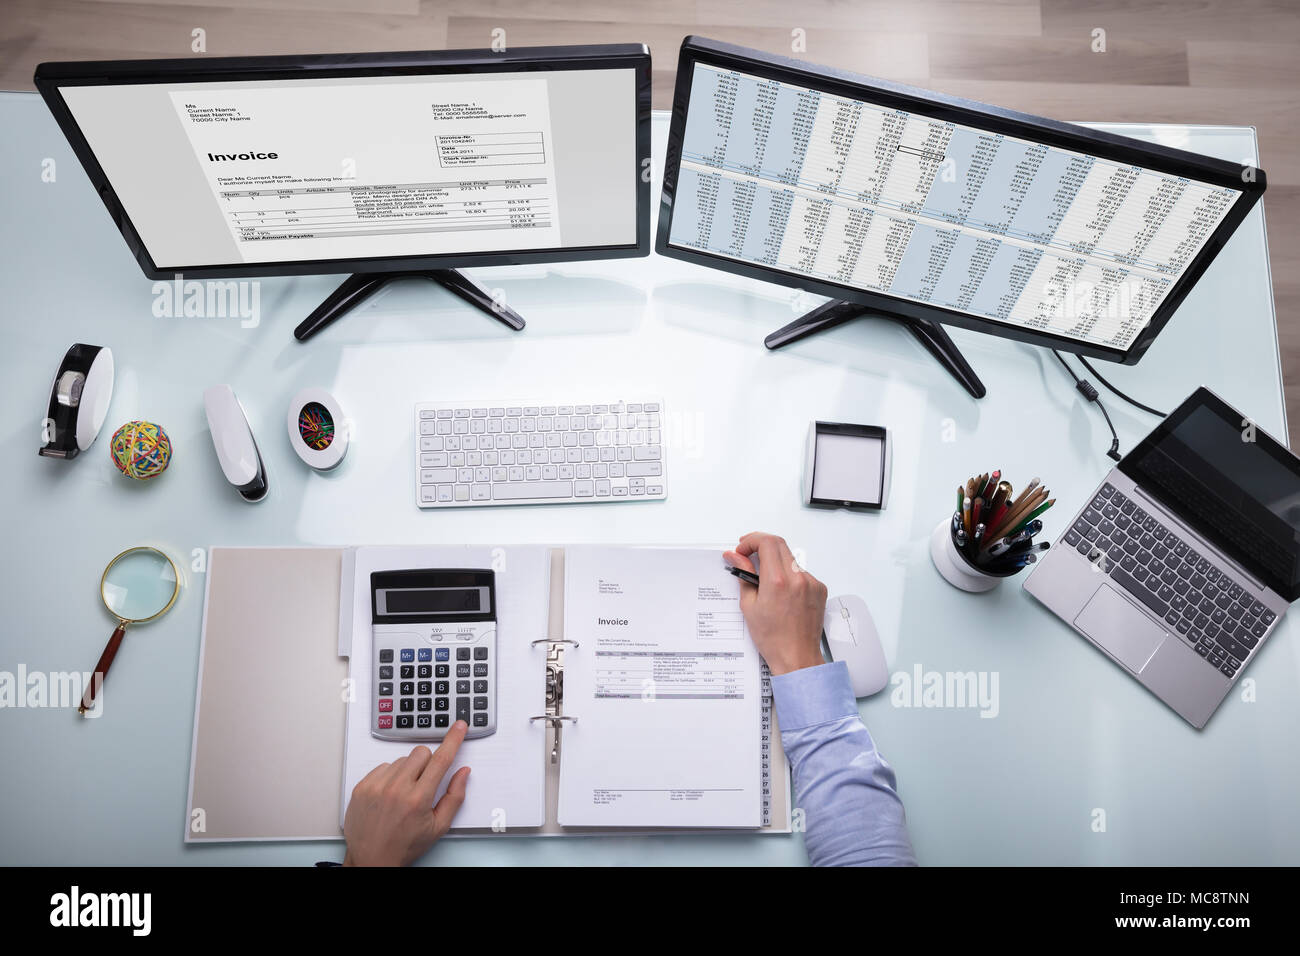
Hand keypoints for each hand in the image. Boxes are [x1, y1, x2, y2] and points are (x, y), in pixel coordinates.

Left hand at [342, 722, 470, 865]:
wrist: (371, 859)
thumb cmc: (404, 846)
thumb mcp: (438, 827)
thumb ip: (454, 797)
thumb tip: (463, 773)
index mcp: (418, 799)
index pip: (441, 760)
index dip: (453, 740)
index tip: (458, 727)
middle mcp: (396, 789)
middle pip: (420, 753)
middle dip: (427, 763)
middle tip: (424, 783)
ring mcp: (377, 786)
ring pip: (401, 759)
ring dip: (407, 771)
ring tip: (403, 794)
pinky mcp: (362, 786)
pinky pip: (382, 766)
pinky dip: (389, 776)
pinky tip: (389, 794)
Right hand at [724, 532, 827, 675]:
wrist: (797, 658)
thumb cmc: (774, 639)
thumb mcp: (749, 605)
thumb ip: (743, 575)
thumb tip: (735, 557)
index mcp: (778, 581)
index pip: (766, 542)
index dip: (751, 540)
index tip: (742, 549)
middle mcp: (798, 578)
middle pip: (779, 544)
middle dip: (761, 545)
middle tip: (748, 554)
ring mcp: (811, 583)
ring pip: (790, 558)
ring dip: (775, 561)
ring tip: (764, 579)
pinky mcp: (819, 589)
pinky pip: (801, 572)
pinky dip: (788, 574)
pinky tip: (781, 591)